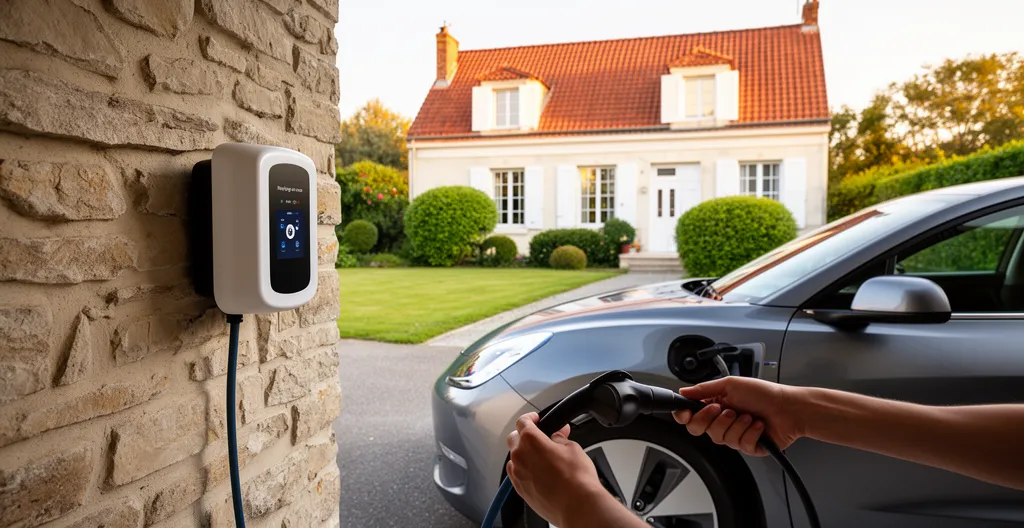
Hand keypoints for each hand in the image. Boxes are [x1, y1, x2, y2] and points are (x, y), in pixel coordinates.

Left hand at [505, 412, 607, 526]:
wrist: (577, 505)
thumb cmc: (576, 478)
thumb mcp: (572, 448)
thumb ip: (560, 438)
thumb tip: (558, 434)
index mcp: (531, 440)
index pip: (522, 422)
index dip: (530, 418)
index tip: (536, 419)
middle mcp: (520, 456)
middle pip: (514, 438)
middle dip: (524, 435)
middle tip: (540, 437)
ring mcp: (518, 474)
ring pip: (514, 458)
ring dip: (523, 453)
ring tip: (540, 457)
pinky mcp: (520, 489)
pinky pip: (516, 474)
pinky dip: (523, 469)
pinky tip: (538, 472)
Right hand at [673, 377, 804, 455]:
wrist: (789, 408)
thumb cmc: (764, 393)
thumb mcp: (730, 384)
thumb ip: (704, 389)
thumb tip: (683, 391)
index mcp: (715, 405)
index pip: (691, 416)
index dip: (685, 416)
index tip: (686, 412)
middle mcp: (723, 421)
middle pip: (700, 430)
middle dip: (713, 419)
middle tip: (727, 409)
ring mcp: (735, 434)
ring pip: (720, 438)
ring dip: (737, 424)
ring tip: (749, 415)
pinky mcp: (748, 446)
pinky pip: (740, 445)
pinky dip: (751, 433)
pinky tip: (758, 425)